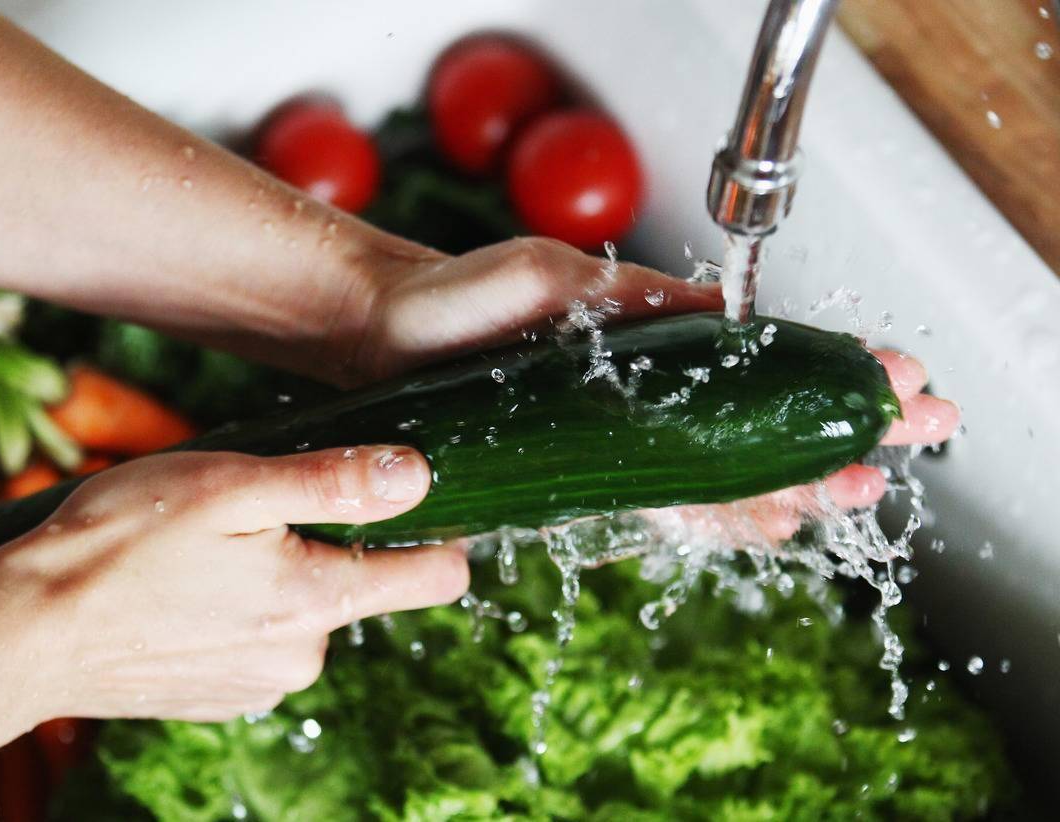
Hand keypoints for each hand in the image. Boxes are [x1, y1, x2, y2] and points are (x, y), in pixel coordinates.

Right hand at [4, 446, 467, 722]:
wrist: (22, 634)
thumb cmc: (120, 545)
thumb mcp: (235, 486)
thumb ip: (336, 482)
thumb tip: (419, 475)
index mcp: (319, 601)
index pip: (435, 577)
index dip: (440, 532)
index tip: (423, 500)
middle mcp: (304, 658)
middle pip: (356, 583)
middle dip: (321, 541)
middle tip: (249, 512)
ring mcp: (262, 685)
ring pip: (303, 609)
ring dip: (273, 573)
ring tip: (203, 551)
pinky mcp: (223, 697)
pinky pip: (259, 639)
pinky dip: (238, 608)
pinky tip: (183, 588)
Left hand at [359, 236, 956, 541]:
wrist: (384, 337)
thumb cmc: (459, 298)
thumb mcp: (557, 280)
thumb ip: (640, 302)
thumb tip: (725, 312)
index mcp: (648, 346)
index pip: (755, 370)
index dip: (826, 379)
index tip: (894, 381)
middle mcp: (641, 404)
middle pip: (754, 432)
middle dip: (833, 437)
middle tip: (910, 440)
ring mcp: (616, 447)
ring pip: (721, 479)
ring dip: (792, 484)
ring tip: (855, 488)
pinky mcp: (579, 481)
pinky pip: (660, 507)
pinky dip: (715, 517)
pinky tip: (767, 523)